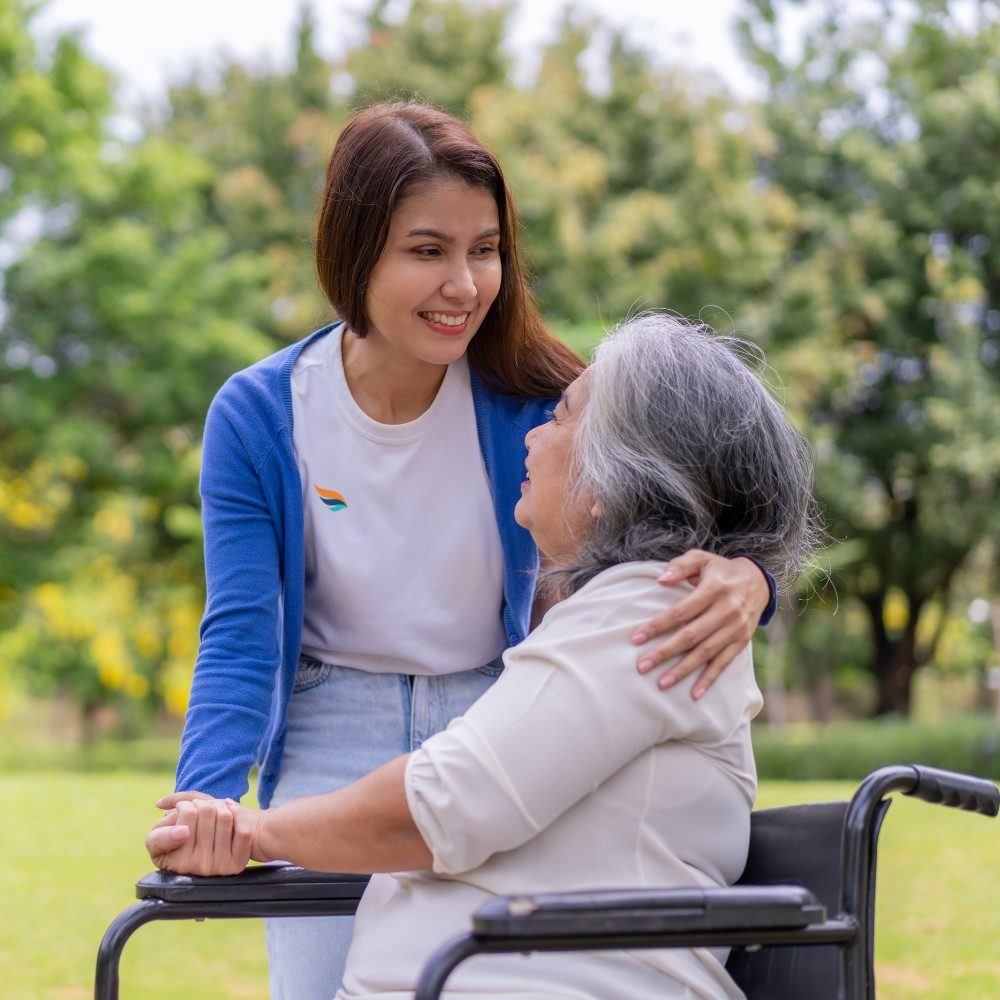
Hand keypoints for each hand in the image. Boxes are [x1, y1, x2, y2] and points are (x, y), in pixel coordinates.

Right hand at [146, 791, 262, 874]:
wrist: (205, 858)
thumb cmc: (175, 845)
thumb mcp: (158, 842)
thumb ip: (160, 836)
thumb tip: (183, 831)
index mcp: (179, 861)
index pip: (187, 815)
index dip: (184, 805)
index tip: (182, 807)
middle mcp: (199, 866)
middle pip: (207, 811)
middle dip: (202, 802)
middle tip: (198, 805)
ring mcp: (220, 866)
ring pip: (225, 817)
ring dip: (220, 804)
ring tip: (212, 806)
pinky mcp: (238, 862)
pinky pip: (243, 830)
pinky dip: (238, 813)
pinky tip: (228, 810)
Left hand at [632, 551, 769, 698]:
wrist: (758, 581)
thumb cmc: (720, 570)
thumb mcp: (702, 558)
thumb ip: (681, 566)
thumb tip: (660, 580)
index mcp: (714, 589)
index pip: (681, 611)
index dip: (658, 626)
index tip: (636, 639)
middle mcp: (727, 610)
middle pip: (691, 636)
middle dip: (665, 653)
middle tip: (642, 666)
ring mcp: (736, 628)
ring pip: (706, 653)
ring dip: (683, 670)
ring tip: (661, 683)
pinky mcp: (742, 641)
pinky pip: (724, 663)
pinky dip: (709, 680)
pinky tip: (694, 694)